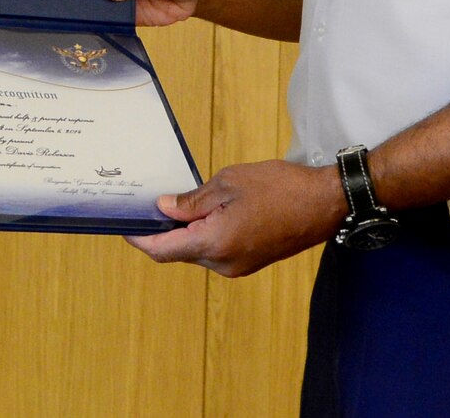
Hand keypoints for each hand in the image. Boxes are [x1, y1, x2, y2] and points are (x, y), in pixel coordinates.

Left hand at [123, 160, 346, 276]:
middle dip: (164, 230)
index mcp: (214, 244)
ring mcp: (238, 266)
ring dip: (187, 231)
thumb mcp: (228, 183)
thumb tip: (164, 209)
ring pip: (198, 251)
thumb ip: (192, 200)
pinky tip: (208, 210)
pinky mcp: (250, 262)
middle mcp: (223, 264)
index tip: (125, 227)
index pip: (163, 250)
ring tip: (183, 201)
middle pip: (179, 251)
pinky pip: (216, 250)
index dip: (140, 239)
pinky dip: (205, 234)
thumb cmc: (279, 187)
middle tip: (152, 202)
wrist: (324, 203)